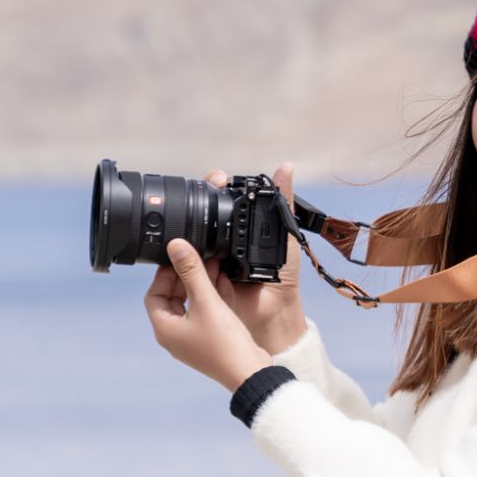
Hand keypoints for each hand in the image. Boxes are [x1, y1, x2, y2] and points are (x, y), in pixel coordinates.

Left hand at [144, 238, 275, 392]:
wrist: (250, 373)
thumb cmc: (225, 344)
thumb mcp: (206, 301)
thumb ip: (191, 271)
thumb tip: (176, 246)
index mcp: (165, 329)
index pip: (154, 294)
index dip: (164, 274)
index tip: (178, 259)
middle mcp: (175, 336)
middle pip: (172, 298)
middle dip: (185, 277)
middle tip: (196, 259)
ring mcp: (193, 339)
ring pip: (191, 304)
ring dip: (201, 285)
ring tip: (213, 265)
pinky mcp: (210, 340)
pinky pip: (205, 313)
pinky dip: (212, 298)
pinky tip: (223, 282)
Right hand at [203, 162, 306, 353]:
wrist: (275, 310)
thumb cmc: (284, 276)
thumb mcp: (285, 234)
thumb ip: (283, 201)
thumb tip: (286, 166)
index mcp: (240, 228)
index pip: (222, 200)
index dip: (216, 186)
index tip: (218, 177)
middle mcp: (222, 240)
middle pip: (203, 214)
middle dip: (200, 199)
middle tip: (207, 188)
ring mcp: (209, 258)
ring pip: (193, 236)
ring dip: (192, 227)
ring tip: (195, 212)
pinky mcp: (202, 276)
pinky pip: (190, 262)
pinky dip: (189, 253)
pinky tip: (190, 242)